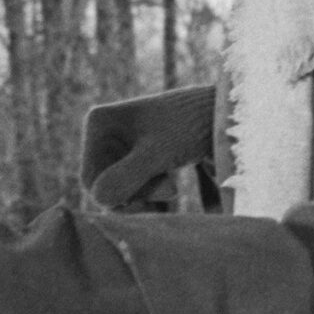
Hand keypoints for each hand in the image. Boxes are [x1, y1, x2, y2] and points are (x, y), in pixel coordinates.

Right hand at [80, 86, 216, 211]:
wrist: (222, 114)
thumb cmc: (191, 127)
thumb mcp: (158, 153)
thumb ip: (127, 176)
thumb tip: (98, 199)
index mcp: (98, 122)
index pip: (91, 180)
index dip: (118, 195)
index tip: (154, 196)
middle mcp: (103, 132)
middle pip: (103, 185)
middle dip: (134, 195)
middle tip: (170, 190)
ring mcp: (118, 144)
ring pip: (118, 188)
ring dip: (145, 195)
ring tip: (173, 186)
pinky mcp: (134, 154)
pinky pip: (131, 184)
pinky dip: (150, 192)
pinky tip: (170, 185)